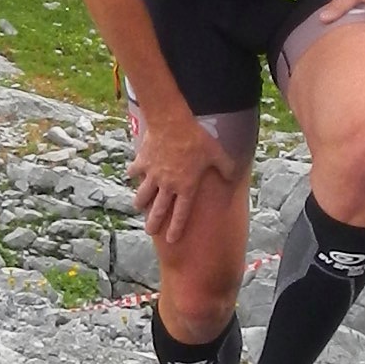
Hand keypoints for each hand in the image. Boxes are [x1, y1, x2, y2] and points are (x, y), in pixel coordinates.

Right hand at [130, 102, 230, 248]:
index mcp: (186, 187)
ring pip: (143, 195)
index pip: (181, 214)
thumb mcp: (217, 153)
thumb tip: (233, 176)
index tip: (171, 240)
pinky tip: (131, 175)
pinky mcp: (143, 162)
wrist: (172, 123)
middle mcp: (168, 185)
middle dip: (153, 223)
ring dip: (140, 202)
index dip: (176, 228)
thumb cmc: (196, 139)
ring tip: (138, 206)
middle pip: (159, 210)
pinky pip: (135, 172)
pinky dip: (133, 174)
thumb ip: (226, 167)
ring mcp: (153, 175)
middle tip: (150, 231)